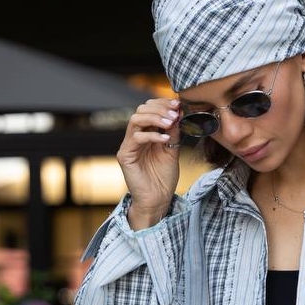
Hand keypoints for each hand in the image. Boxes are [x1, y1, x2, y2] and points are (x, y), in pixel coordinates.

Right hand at [116, 98, 182, 227]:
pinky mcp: (125, 155)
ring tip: (170, 122)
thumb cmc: (163, 178)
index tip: (178, 104)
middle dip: (160, 108)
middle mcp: (135, 137)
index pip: (149, 109)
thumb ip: (174, 133)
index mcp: (146, 134)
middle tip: (175, 113)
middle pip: (141, 110)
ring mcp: (128, 145)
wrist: (157, 200)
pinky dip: (152, 135)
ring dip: (155, 118)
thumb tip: (179, 113)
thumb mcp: (172, 151)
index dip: (162, 104)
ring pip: (135, 119)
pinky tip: (165, 139)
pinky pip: (136, 138)